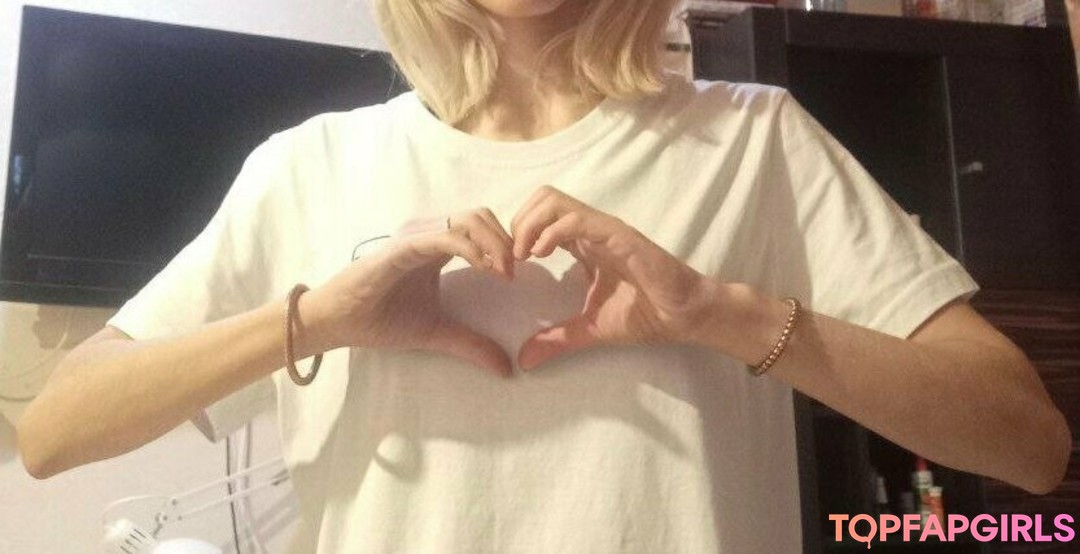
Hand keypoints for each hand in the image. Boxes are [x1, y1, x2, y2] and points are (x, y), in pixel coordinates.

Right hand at [303, 208, 516, 376]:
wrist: (338, 323)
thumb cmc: (380, 319)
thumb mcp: (437, 332)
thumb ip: (471, 344)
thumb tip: (507, 369)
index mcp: (436, 245)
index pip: (480, 227)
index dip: (504, 244)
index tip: (517, 275)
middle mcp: (427, 233)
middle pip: (480, 215)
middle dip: (505, 239)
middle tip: (515, 272)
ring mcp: (414, 237)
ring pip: (467, 219)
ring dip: (494, 242)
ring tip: (504, 272)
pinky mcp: (402, 248)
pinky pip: (444, 237)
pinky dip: (472, 249)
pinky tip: (486, 269)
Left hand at [510, 185, 720, 369]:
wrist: (683, 316)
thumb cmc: (645, 315)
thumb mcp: (589, 329)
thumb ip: (556, 340)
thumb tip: (524, 361)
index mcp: (583, 243)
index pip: (541, 216)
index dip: (518, 234)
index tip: (509, 266)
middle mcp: (591, 229)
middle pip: (542, 198)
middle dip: (518, 222)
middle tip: (513, 258)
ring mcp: (604, 229)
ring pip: (554, 201)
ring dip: (530, 224)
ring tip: (525, 255)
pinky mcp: (618, 236)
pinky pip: (577, 220)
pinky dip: (551, 232)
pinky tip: (542, 254)